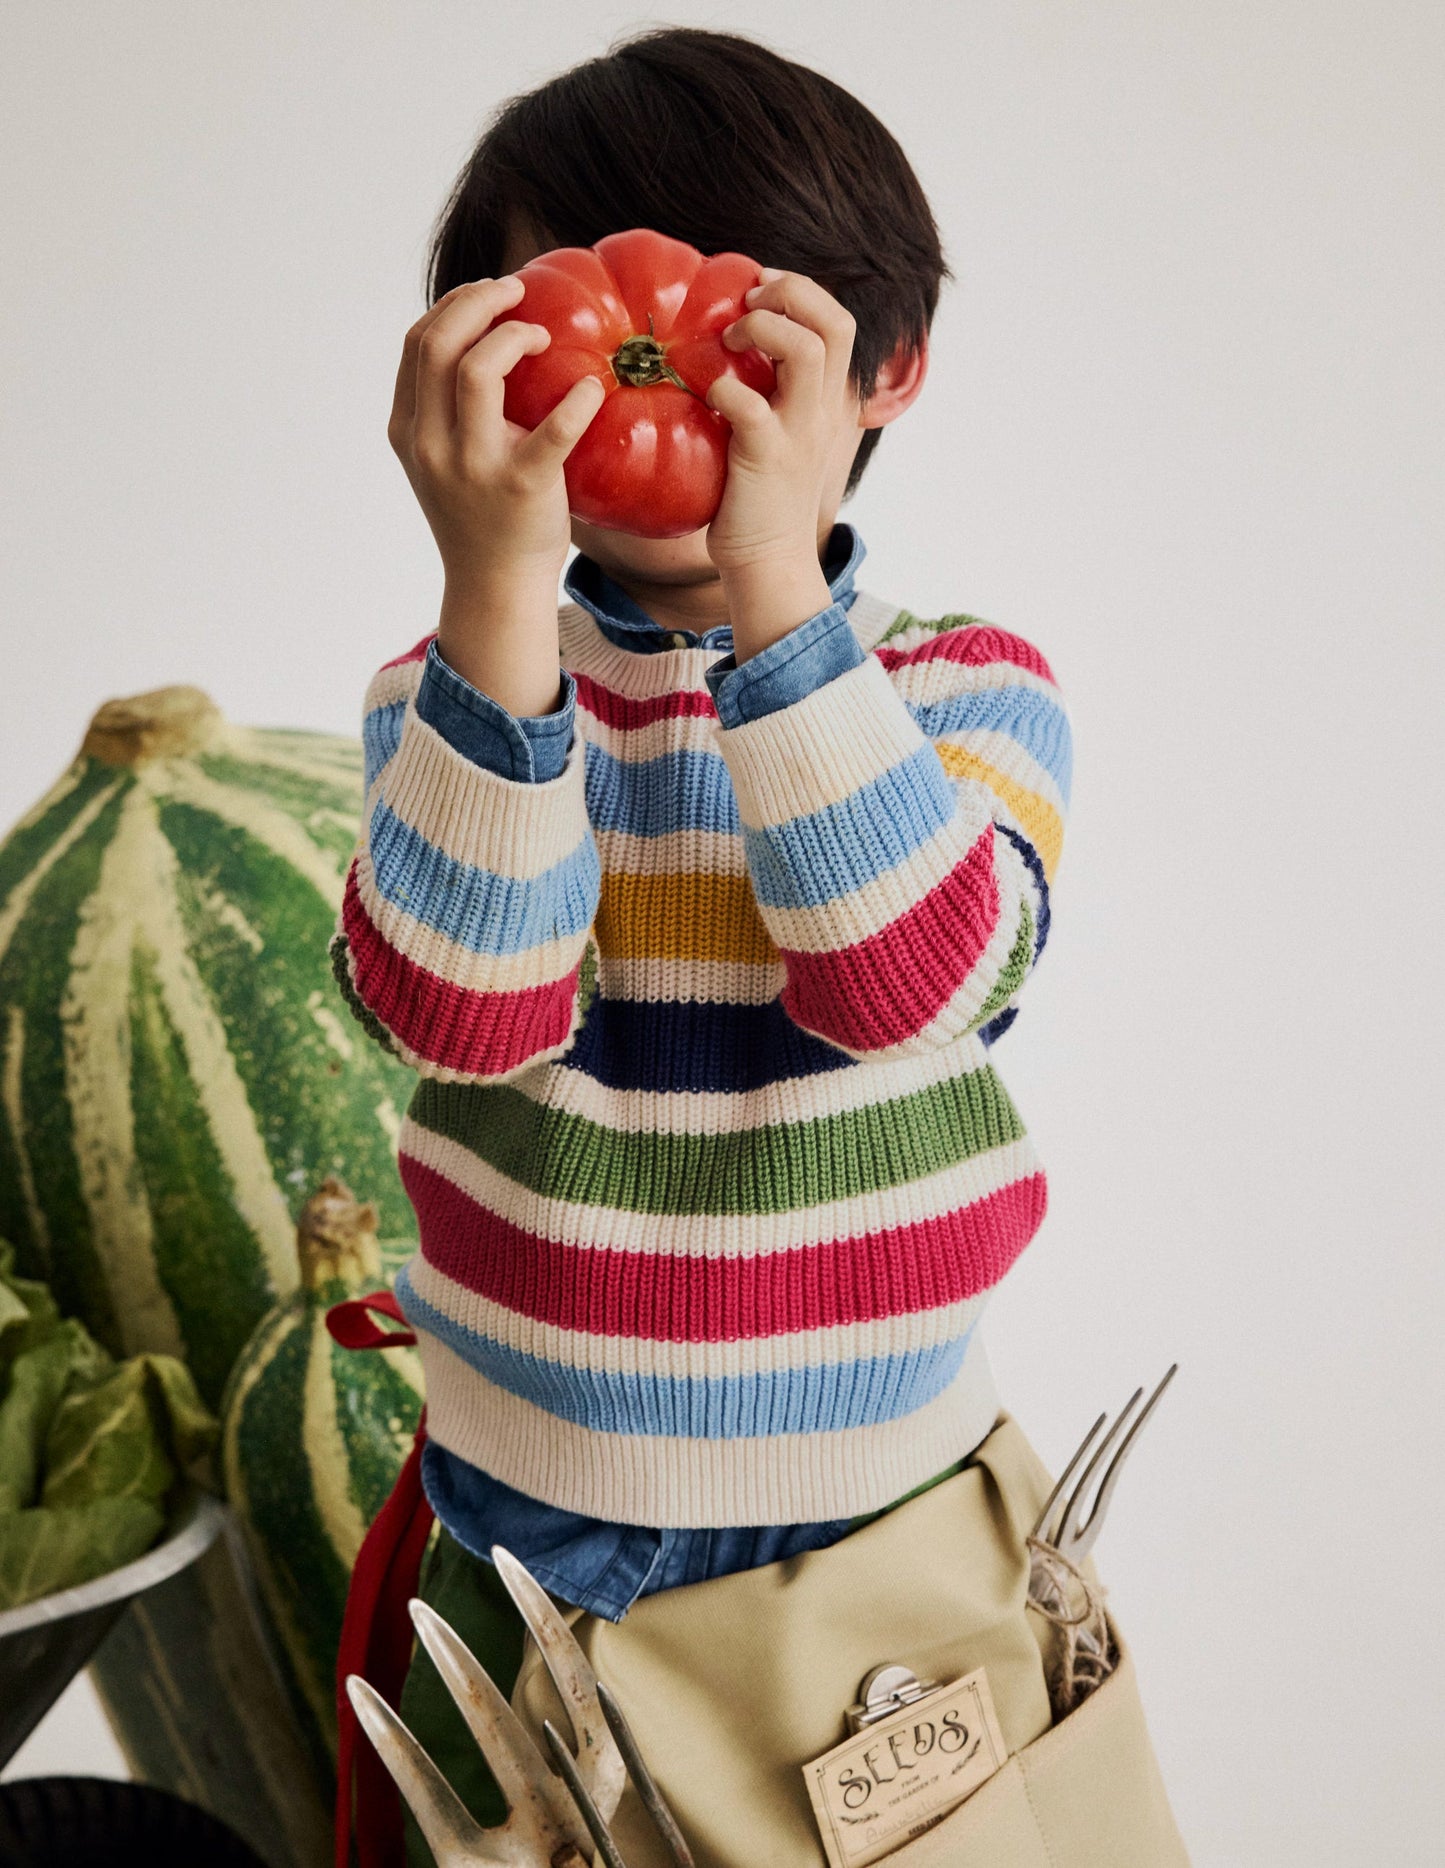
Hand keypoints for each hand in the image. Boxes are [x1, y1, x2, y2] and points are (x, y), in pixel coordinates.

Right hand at [387, 275, 604, 591]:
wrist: (495, 587)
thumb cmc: (480, 516)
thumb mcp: (442, 460)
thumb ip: (446, 410)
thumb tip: (485, 338)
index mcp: (408, 431)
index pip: (416, 343)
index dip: (453, 304)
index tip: (488, 294)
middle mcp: (431, 445)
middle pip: (437, 343)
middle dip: (478, 301)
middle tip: (517, 290)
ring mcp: (472, 466)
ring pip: (475, 370)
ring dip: (513, 336)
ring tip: (541, 336)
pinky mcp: (521, 487)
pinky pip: (552, 432)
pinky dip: (576, 401)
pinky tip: (592, 389)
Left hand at [703, 267, 857, 595]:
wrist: (769, 560)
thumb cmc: (759, 497)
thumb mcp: (776, 433)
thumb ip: (768, 392)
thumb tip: (723, 348)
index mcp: (826, 399)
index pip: (839, 320)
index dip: (800, 290)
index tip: (757, 291)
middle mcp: (821, 409)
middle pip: (834, 321)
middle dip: (789, 293)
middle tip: (746, 305)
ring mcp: (799, 432)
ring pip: (806, 350)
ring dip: (762, 330)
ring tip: (728, 341)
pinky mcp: (767, 457)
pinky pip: (750, 404)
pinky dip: (723, 387)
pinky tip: (707, 396)